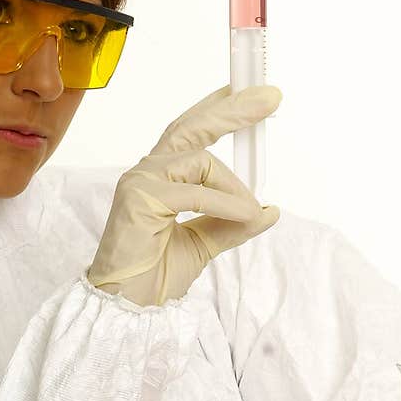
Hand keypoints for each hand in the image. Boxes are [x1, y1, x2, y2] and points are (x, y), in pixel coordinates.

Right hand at [88, 83, 281, 306]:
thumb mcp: (206, 242)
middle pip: (192, 127)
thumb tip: (269, 209)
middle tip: (270, 96)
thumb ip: (234, 223)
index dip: (220, 110)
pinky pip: (197, 193)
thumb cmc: (154, 274)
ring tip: (251, 210)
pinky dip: (227, 204)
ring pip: (201, 160)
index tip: (252, 95)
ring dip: (235, 185)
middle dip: (233, 109)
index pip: (190, 132)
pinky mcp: (141, 199)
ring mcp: (140, 182)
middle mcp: (148, 172)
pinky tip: (245, 215)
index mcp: (160, 177)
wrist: (130, 306)